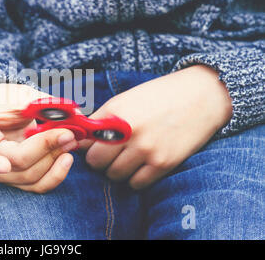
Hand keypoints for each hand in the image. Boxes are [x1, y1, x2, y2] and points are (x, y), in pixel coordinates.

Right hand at [0, 83, 77, 193]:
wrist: (5, 117)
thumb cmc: (8, 105)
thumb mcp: (16, 97)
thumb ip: (37, 104)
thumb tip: (64, 110)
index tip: (4, 166)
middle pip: (16, 162)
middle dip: (45, 148)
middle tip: (67, 133)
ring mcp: (0, 174)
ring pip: (30, 176)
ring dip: (54, 160)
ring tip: (70, 141)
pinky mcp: (18, 181)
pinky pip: (38, 186)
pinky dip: (56, 173)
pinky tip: (67, 157)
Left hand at [80, 65, 232, 189]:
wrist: (200, 96)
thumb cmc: (157, 97)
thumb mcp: (124, 100)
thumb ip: (100, 120)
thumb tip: (79, 142)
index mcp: (115, 112)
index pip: (85, 142)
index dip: (87, 146)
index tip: (93, 145)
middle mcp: (128, 131)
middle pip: (96, 162)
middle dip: (100, 160)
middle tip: (110, 153)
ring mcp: (146, 149)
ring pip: (114, 175)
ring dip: (117, 170)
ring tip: (128, 157)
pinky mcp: (163, 163)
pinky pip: (136, 184)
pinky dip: (135, 178)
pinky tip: (142, 165)